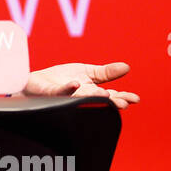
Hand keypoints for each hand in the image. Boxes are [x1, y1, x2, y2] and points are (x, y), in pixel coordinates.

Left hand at [23, 61, 139, 109]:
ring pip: (82, 97)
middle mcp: (81, 97)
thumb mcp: (87, 72)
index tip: (135, 99)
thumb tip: (127, 67)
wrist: (35, 82)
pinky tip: (76, 84)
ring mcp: (66, 96)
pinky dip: (68, 89)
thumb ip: (106, 72)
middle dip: (111, 102)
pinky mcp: (51, 94)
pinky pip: (59, 92)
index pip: (111, 96)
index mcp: (91, 92)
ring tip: (106, 95)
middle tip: (122, 104)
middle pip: (99, 100)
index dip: (123, 98)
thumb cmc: (61, 79)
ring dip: (94, 96)